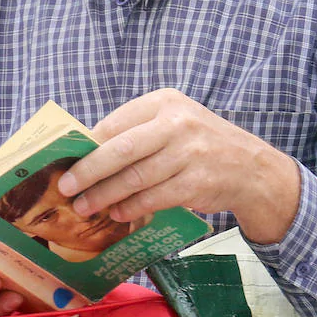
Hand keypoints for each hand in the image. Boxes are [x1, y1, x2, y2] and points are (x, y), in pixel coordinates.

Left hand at [56, 88, 301, 244]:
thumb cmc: (199, 144)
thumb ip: (136, 132)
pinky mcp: (196, 183)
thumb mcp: (173, 123)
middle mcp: (177, 123)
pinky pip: (153, 198)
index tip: (64, 162)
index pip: (114, 123)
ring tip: (85, 207)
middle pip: (120, 150)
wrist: (251, 168)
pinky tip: (117, 214)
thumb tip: (85, 152)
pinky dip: (131, 208)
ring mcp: (189, 153)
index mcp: (164, 102)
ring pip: (134, 178)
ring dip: (105, 195)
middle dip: (88, 171)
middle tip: (65, 187)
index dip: (86, 146)